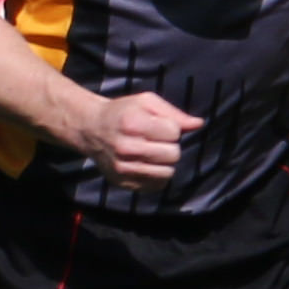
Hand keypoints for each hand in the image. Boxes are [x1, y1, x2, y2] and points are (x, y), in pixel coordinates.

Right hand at [70, 91, 202, 186]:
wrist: (90, 129)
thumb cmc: (122, 112)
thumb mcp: (146, 102)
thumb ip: (173, 113)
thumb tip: (198, 124)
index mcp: (132, 123)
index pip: (174, 133)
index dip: (171, 128)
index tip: (158, 126)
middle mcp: (125, 147)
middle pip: (173, 155)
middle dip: (169, 146)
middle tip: (156, 141)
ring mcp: (122, 167)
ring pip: (167, 173)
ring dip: (164, 163)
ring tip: (152, 153)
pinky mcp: (122, 182)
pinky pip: (155, 186)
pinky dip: (157, 176)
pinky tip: (147, 165)